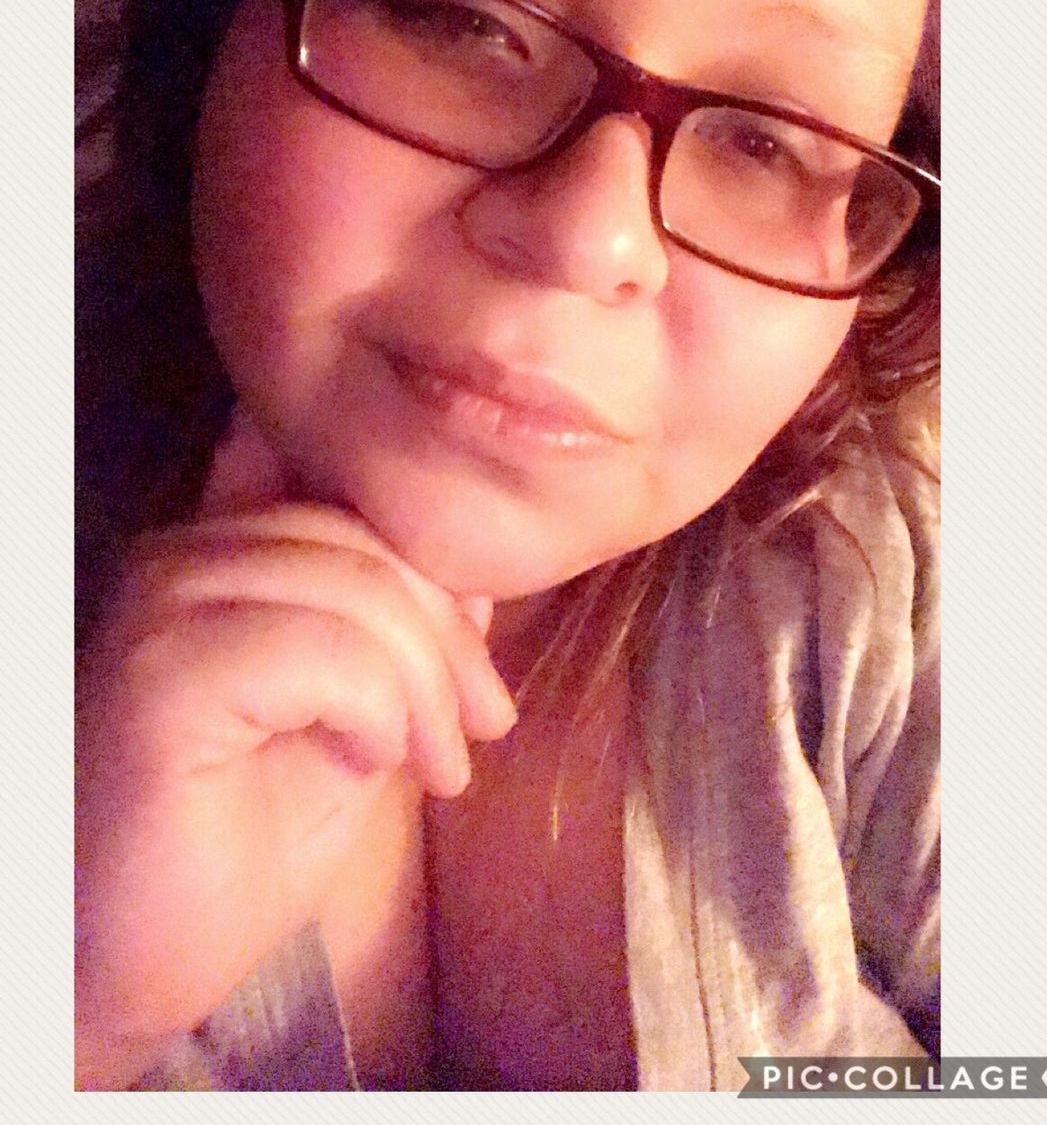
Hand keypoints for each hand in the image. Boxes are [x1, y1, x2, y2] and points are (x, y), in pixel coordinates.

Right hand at [75, 408, 514, 1087]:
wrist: (128, 970)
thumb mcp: (350, 723)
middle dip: (446, 644)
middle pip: (365, 544)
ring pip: (356, 590)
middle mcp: (177, 558)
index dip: (438, 589)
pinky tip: (369, 764)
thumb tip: (476, 583)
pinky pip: (322, 651)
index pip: (358, 514)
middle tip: (478, 733)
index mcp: (216, 554)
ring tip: (435, 767)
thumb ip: (393, 641)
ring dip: (421, 687)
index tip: (480, 691)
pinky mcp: (162, 675)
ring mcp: (162, 607)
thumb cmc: (234, 851)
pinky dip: (375, 708)